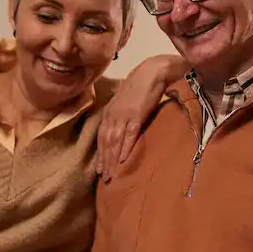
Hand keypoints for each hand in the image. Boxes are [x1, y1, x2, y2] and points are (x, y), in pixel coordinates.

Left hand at [96, 54, 187, 180]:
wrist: (152, 72)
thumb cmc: (142, 87)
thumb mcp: (127, 103)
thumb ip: (122, 117)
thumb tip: (122, 132)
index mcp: (110, 112)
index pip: (102, 137)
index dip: (100, 154)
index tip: (99, 170)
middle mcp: (113, 115)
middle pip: (106, 143)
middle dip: (104, 161)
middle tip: (104, 179)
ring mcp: (124, 115)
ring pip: (114, 142)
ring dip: (112, 160)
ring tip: (111, 175)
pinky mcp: (136, 115)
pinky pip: (129, 135)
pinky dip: (125, 148)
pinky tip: (123, 160)